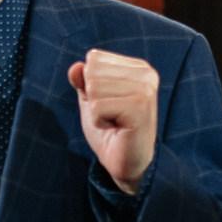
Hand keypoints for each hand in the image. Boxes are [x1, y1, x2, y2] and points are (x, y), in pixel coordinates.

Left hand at [68, 49, 158, 194]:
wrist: (127, 162)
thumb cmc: (111, 129)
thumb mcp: (91, 100)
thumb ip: (82, 80)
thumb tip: (75, 67)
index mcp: (138, 67)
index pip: (94, 59)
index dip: (91, 85)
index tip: (109, 103)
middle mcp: (146, 74)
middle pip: (93, 72)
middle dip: (94, 99)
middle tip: (112, 115)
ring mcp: (145, 90)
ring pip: (94, 89)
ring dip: (97, 111)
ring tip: (114, 122)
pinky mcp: (140, 108)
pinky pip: (97, 107)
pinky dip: (99, 122)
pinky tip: (116, 129)